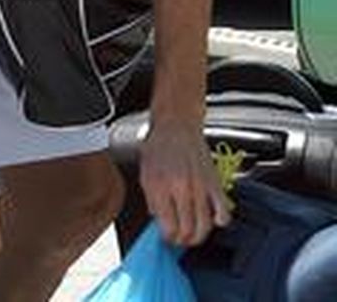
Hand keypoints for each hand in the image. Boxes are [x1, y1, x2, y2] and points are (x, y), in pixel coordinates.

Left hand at [139, 116, 231, 245]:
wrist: (177, 127)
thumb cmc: (159, 148)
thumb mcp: (145, 174)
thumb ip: (152, 201)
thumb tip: (159, 222)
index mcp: (159, 187)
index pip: (167, 227)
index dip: (168, 238)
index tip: (167, 238)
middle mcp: (180, 189)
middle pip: (187, 230)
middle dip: (183, 240)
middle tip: (180, 239)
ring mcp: (200, 187)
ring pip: (205, 226)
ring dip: (199, 236)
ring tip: (193, 234)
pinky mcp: (215, 183)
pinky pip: (223, 212)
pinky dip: (219, 221)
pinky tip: (212, 220)